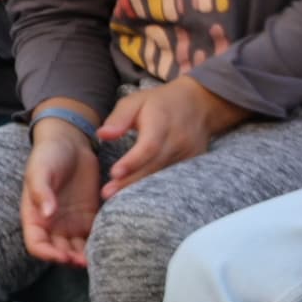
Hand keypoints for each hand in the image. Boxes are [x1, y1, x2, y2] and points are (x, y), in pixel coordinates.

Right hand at [21, 116, 99, 265]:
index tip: (63, 255)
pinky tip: (110, 243)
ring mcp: (71, 222)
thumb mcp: (39, 170)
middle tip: (86, 261)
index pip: (37, 244)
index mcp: (34, 216)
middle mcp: (51, 224)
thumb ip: (41, 191)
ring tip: (100, 257)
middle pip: (58, 251)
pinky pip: (94, 236)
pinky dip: (100, 243)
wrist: (70, 142)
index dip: (48, 254)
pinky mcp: (89, 216)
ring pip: (77, 248)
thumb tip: (46, 214)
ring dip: (86, 256)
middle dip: (70, 260)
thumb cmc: (48, 154)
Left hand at [98, 75, 245, 197]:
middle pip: (154, 165)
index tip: (114, 173)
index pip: (149, 146)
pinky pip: (173, 178)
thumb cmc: (159, 103)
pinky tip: (137, 197)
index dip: (133, 161)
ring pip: (163, 175)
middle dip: (130, 181)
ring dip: (140, 188)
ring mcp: (189, 154)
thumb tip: (102, 135)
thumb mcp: (135, 101)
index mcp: (162, 123)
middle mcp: (178, 140)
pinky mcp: (193, 163)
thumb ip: (119, 118)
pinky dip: (155, 187)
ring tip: (116, 200)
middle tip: (108, 193)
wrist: (199, 104)